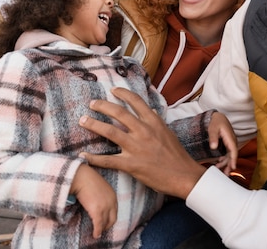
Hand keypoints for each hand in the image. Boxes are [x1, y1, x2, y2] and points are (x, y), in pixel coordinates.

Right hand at [70, 164, 116, 238]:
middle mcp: (112, 202)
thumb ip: (102, 195)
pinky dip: (97, 231)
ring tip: (97, 234)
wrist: (81, 177)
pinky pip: (98, 225)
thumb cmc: (87, 179)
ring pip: (105, 223)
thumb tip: (96, 200)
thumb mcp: (100, 186)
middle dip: (107, 225)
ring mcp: (105, 207)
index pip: (114, 211)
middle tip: (102, 229)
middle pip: (112, 219)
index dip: (110, 218)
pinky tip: (95, 234)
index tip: (105, 222)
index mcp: (113, 195)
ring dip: (101, 230)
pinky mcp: (97, 211)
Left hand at [79, 87, 206, 199]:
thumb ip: (156, 121)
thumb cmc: (177, 155)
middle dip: (102, 106)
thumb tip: (150, 110)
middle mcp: (143, 131)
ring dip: (94, 124)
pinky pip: (108, 160)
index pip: (136, 101)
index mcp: (153, 122)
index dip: (122, 93)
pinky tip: (84, 155)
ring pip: (110, 131)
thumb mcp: (168, 132)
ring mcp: (136, 147)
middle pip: (118, 112)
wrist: (183, 175)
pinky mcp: (131, 164)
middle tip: (92, 104)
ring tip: (83, 120)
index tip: (112, 90)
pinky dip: (94, 158)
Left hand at [208, 112, 237, 174]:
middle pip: (232, 155)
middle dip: (229, 165)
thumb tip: (213, 147)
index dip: (233, 159)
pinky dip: (224, 159)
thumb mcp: (213, 128)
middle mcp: (232, 141)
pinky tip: (219, 163)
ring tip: (220, 170)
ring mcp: (230, 143)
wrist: (218, 117)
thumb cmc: (216, 122)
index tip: (233, 167)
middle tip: (225, 174)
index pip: (233, 150)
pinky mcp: (228, 144)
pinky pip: (228, 153)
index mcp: (230, 137)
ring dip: (226, 163)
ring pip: (230, 155)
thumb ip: (213, 137)